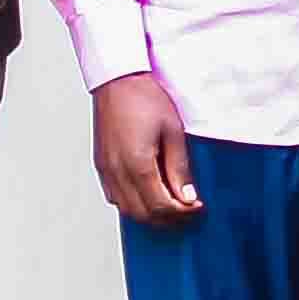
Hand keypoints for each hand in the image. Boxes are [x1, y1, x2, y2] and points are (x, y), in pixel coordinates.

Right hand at [92, 72, 198, 224]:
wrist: (117, 80)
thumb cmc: (145, 99)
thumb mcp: (173, 132)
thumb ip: (179, 168)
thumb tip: (187, 197)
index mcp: (137, 164)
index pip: (160, 206)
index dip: (182, 213)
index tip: (197, 208)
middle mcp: (117, 171)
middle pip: (142, 214)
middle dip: (168, 219)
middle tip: (188, 212)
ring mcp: (106, 169)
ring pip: (126, 210)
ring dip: (150, 215)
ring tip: (172, 207)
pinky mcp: (101, 165)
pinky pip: (115, 196)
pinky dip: (133, 204)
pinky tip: (149, 195)